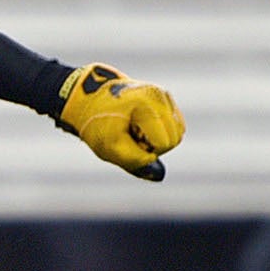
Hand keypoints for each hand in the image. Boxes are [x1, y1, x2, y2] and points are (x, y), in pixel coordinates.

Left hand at [56, 63, 183, 178]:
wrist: (90, 101)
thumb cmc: (98, 125)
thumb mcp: (109, 147)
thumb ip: (134, 162)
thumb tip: (160, 175)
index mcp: (147, 103)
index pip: (165, 142)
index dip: (148, 151)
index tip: (128, 142)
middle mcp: (160, 95)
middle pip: (175, 138)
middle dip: (155, 145)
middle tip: (131, 137)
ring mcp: (165, 95)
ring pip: (179, 132)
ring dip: (159, 138)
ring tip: (136, 131)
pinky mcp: (167, 98)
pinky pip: (176, 125)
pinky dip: (161, 131)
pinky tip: (142, 126)